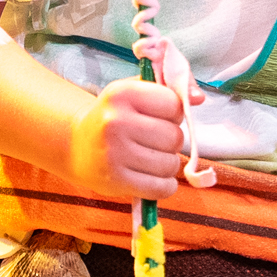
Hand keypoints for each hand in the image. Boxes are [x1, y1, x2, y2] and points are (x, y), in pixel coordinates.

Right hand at [65, 77, 186, 199]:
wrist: (77, 146)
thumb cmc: (114, 116)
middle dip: (172, 141)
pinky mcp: (115, 181)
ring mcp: (114, 153)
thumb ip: (170, 88)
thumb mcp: (135, 92)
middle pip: (174, 137)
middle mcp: (115, 121)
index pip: (174, 104)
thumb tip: (199, 98)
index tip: (160, 117)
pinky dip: (164, 185)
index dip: (174, 114)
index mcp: (122, 93)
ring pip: (171, 164)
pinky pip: (161, 188)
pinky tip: (153, 177)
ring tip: (151, 159)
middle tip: (155, 141)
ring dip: (168, 164)